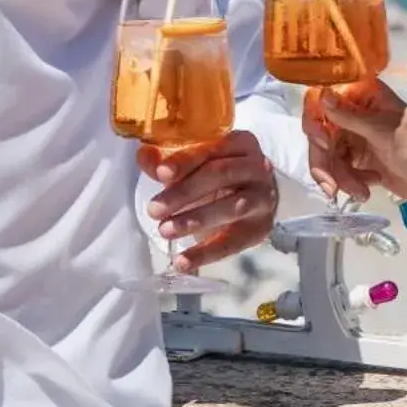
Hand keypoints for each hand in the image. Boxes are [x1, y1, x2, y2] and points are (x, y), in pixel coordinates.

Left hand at [143, 130, 278, 272]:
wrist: (257, 196)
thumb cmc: (219, 175)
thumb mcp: (197, 163)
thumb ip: (167, 161)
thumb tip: (144, 156)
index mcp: (240, 142)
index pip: (212, 148)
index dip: (185, 161)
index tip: (160, 174)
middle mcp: (257, 166)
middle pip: (221, 175)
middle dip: (184, 193)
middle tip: (154, 209)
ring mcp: (262, 198)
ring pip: (231, 207)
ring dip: (194, 220)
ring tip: (165, 231)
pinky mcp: (260, 228)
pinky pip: (233, 242)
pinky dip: (206, 253)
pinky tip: (182, 263)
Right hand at [310, 79, 406, 213]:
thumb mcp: (384, 131)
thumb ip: (350, 116)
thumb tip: (322, 94)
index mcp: (365, 95)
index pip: (325, 100)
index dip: (316, 121)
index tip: (322, 142)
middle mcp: (356, 112)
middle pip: (321, 133)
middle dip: (325, 162)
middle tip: (331, 186)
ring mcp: (356, 137)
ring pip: (328, 156)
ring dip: (339, 177)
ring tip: (359, 193)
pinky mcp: (359, 160)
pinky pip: (339, 169)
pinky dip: (348, 183)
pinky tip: (366, 190)